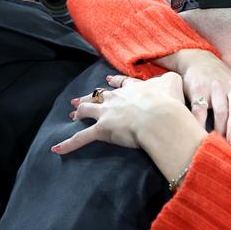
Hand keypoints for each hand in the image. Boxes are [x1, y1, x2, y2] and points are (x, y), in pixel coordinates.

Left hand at [52, 72, 187, 153]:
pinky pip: (81, 138)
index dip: (114, 83)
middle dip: (90, 97)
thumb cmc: (169, 101)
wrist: (160, 116)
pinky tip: (57, 149)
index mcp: (133, 88)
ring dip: (79, 112)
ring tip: (72, 114)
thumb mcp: (173, 83)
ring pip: (88, 110)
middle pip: (99, 95)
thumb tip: (170, 79)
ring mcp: (107, 113)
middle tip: (81, 99)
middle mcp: (117, 98)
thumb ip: (170, 79)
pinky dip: (68, 144)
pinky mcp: (102, 130)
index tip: (109, 81)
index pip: (121, 84)